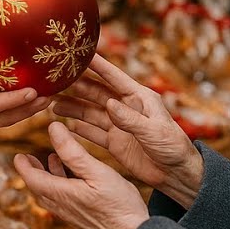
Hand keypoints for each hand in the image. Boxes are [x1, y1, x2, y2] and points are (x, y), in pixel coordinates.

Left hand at [13, 122, 148, 228]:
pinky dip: (60, 185)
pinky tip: (73, 178)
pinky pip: (63, 201)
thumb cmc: (118, 203)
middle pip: (39, 188)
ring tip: (51, 161)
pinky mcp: (82, 220)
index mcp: (61, 194)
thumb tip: (53, 128)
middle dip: (32, 172)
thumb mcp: (96, 171)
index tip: (18, 156)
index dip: (23, 166)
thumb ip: (73, 151)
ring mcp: (72, 215)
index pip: (32, 179)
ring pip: (51, 195)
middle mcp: (62, 207)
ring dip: (47, 177)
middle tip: (28, 159)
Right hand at [54, 54, 203, 207]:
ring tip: (52, 104)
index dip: (97, 65)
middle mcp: (127, 108)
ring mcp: (119, 125)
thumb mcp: (153, 131)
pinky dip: (79, 128)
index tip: (78, 54)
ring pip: (91, 112)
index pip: (114, 77)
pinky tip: (65, 125)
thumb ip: (130, 119)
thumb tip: (109, 103)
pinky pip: (93, 133)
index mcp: (139, 98)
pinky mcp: (115, 142)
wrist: (177, 174)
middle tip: (55, 82)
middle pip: (97, 93)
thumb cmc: (173, 147)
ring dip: (73, 107)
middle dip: (77, 87)